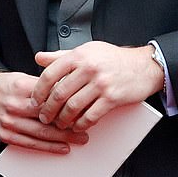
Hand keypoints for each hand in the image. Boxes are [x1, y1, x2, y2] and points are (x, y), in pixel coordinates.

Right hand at [0, 70, 88, 152]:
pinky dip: (48, 147)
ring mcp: (10, 122)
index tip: (82, 108)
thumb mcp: (24, 77)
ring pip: (41, 132)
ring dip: (63, 138)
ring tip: (79, 139)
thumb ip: (45, 86)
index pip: (49, 97)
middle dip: (69, 124)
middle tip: (86, 127)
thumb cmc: (6, 86)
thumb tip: (69, 92)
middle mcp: (14, 105)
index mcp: (21, 87)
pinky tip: (62, 147)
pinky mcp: (6, 135)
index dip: (67, 104)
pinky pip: (30, 144)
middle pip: (47, 117)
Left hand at [32, 41, 163, 130]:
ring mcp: (101, 84)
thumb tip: (39, 58)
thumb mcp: (86, 50)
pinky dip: (81, 124)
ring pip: (73, 107)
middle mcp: (89, 68)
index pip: (50, 74)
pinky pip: (91, 116)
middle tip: (44, 117)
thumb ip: (61, 56)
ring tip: (59, 123)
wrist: (143, 66)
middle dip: (48, 109)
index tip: (35, 101)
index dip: (39, 90)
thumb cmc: (113, 58)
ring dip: (63, 119)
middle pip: (59, 93)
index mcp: (79, 56)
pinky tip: (77, 126)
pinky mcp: (112, 98)